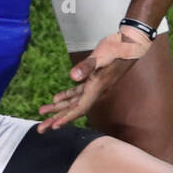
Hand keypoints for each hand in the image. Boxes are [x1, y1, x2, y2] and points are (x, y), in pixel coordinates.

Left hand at [37, 28, 151, 130]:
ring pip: (74, 102)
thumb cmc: (117, 48)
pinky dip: (67, 96)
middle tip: (41, 129)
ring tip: (42, 114)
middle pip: (74, 109)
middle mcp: (96, 91)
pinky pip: (78, 93)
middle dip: (57, 119)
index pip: (80, 108)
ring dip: (58, 109)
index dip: (67, 117)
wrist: (131, 43)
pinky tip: (56, 99)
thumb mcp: (100, 55)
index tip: (55, 126)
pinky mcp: (94, 80)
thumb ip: (87, 66)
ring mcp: (95, 87)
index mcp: (97, 87)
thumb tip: (72, 77)